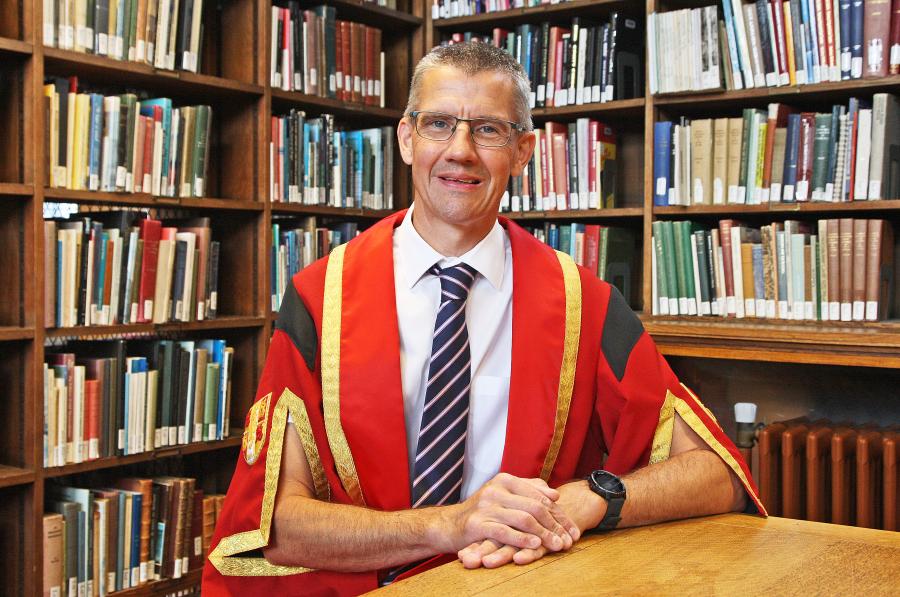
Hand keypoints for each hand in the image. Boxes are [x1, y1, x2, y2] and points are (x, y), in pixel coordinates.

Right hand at [432, 473, 579, 554]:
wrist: (449, 524)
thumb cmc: (482, 511)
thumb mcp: (504, 495)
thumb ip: (528, 490)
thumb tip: (554, 494)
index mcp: (505, 480)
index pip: (540, 496)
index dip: (559, 514)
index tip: (573, 529)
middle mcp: (496, 489)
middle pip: (535, 507)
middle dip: (556, 526)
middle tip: (569, 540)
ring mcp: (486, 506)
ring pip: (524, 519)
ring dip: (544, 534)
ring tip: (557, 545)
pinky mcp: (477, 523)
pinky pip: (505, 531)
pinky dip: (522, 539)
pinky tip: (535, 546)